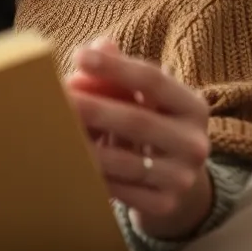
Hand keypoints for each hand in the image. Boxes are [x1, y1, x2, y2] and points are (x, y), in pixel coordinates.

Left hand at [67, 40, 212, 240]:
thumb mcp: (147, 98)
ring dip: (88, 146)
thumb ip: (122, 72)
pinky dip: (95, 177)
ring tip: (56, 132)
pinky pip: (122, 190)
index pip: (153, 80)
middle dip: (95, 109)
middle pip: (138, 121)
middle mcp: (195, 142)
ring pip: (127, 161)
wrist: (178, 180)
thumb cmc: (152, 124)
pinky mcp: (165, 204)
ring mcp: (182, 177)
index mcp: (192, 106)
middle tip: (61, 98)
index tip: (80, 55)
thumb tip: (99, 46)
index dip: (116, 67)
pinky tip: (71, 163)